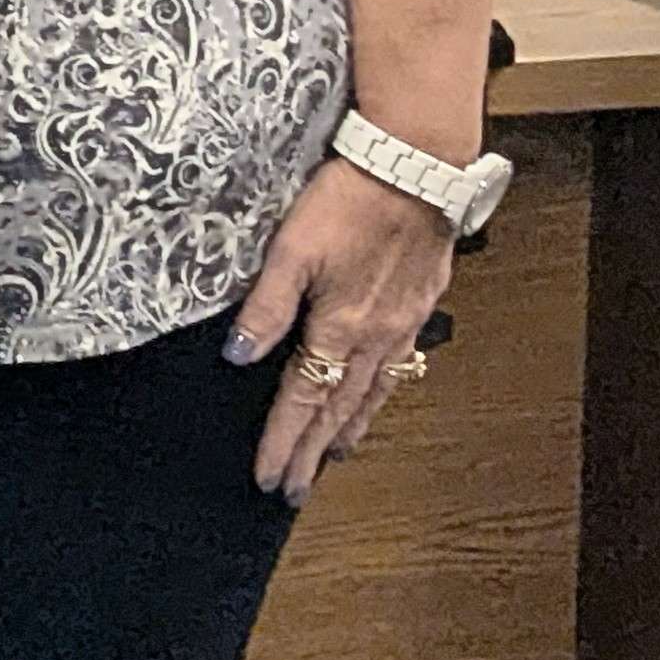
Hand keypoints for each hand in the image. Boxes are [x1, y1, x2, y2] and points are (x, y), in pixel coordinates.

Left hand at [227, 160, 465, 504]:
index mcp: (339, 328)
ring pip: (374, 393)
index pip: (303, 400)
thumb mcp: (290, 251)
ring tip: (332, 456)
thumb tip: (240, 357)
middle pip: (339, 409)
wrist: (416, 169)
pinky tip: (376, 397)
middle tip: (296, 490)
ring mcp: (403, 324)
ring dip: (349, 428)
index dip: (283, 442)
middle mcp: (375, 337)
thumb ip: (265, 307)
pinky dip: (381, 394)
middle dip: (313, 452)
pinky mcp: (419, 305)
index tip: (268, 478)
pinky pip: (398, 367)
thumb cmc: (348, 202)